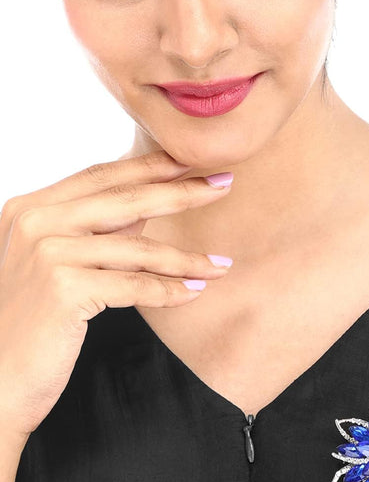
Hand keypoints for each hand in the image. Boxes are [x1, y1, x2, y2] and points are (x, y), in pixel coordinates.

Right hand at [0, 150, 232, 439]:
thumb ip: (95, 230)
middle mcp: (36, 221)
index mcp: (32, 207)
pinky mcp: (63, 287)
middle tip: (225, 184)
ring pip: (137, 248)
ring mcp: (48, 252)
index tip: (193, 160)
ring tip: (221, 265)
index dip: (151, 166)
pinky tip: (194, 292)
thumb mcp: (55, 261)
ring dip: (186, 258)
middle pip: (126, 199)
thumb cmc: (30, 321)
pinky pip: (134, 285)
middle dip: (182, 192)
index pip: (102, 175)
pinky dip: (168, 290)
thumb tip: (148, 207)